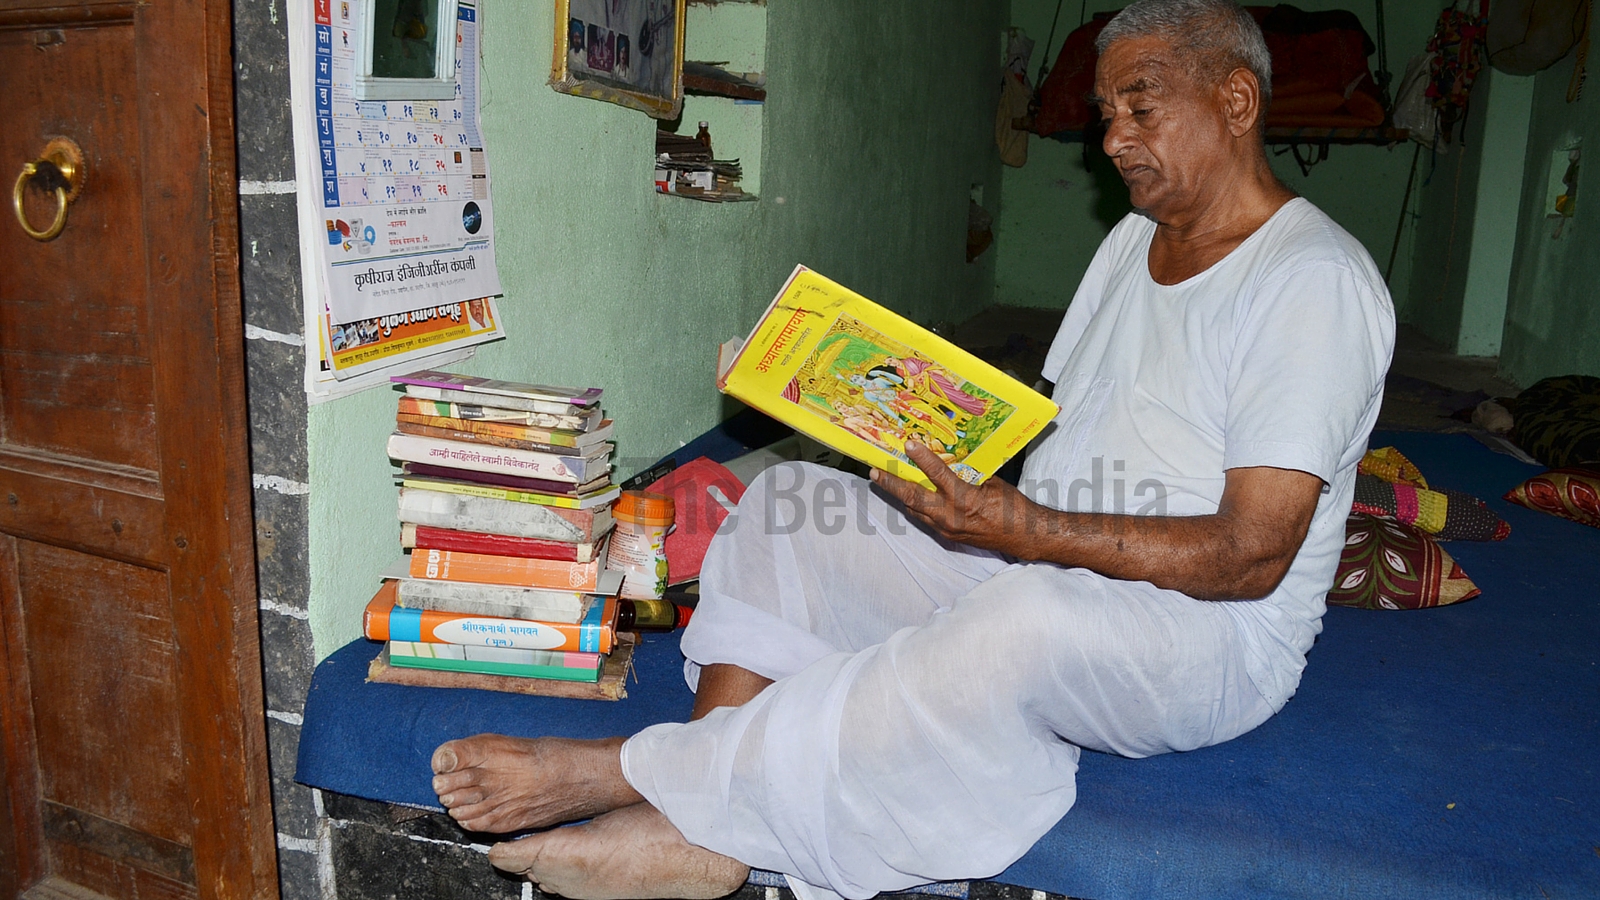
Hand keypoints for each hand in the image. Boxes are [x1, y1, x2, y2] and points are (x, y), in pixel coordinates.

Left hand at [871, 441, 1035, 554]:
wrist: (1023, 536)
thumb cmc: (1012, 507)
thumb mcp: (991, 483)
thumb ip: (967, 474)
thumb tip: (950, 459)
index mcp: (965, 499)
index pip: (938, 475)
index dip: (921, 458)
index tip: (908, 445)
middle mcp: (951, 516)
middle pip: (913, 499)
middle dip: (891, 484)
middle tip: (875, 472)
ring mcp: (947, 529)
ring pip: (914, 511)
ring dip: (898, 496)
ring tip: (883, 481)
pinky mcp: (947, 537)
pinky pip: (924, 519)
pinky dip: (914, 507)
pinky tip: (907, 497)